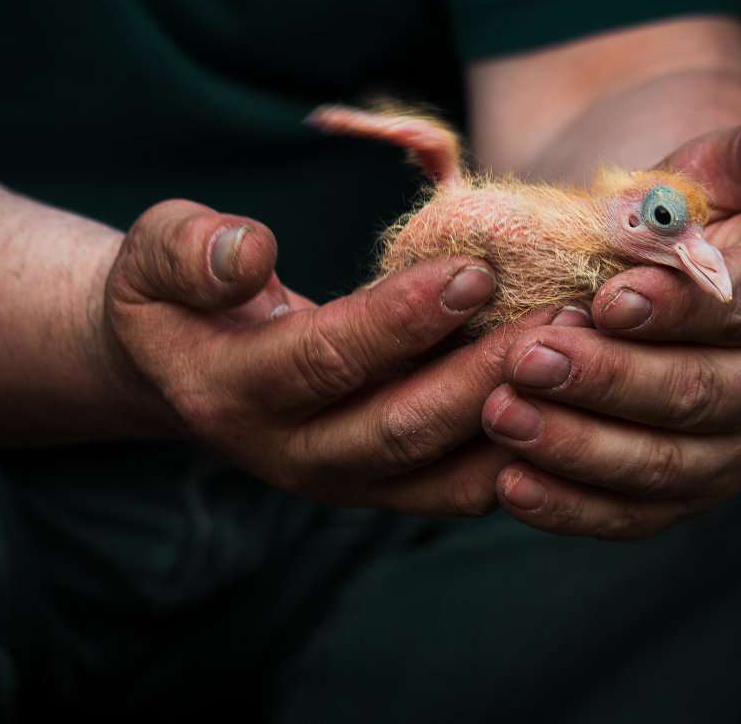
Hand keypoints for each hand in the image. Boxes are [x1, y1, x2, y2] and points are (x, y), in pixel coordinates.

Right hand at [101, 199, 531, 515]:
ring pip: (443, 472)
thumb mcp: (153, 255)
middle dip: (484, 373)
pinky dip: (519, 454)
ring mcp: (340, 482)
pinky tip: (572, 403)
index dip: (398, 320)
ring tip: (586, 354)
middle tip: (562, 317)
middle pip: (400, 429)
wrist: (175, 368)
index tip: (474, 270)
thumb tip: (250, 252)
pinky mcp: (381, 488)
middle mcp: (288, 456)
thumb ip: (191, 251)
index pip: (325, 361)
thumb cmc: (170, 297)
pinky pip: (460, 488)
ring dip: (519, 418)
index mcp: (228, 396)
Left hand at [482, 114, 740, 537]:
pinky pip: (630, 514)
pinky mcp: (678, 492)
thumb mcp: (705, 175)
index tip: (606, 300)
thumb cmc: (672, 221)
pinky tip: (509, 487)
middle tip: (527, 357)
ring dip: (577, 446)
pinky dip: (571, 508)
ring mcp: (727, 448)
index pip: (739, 307)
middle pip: (693, 394)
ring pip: (660, 464)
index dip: (675, 309)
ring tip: (501, 415)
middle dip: (606, 380)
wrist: (645, 276)